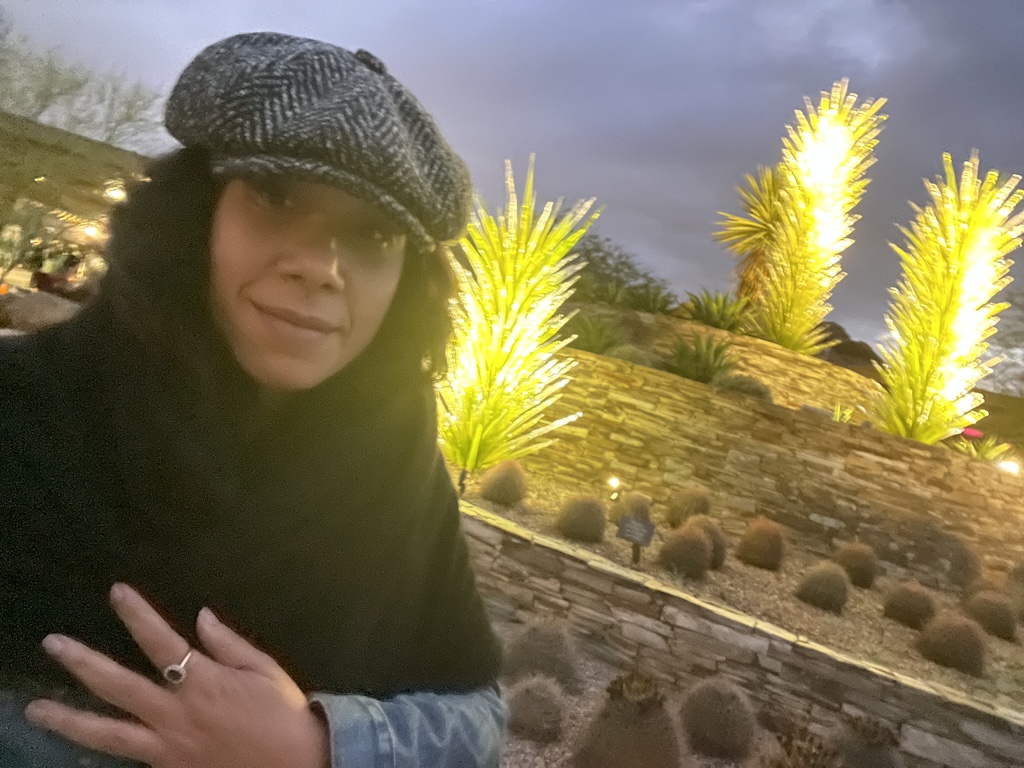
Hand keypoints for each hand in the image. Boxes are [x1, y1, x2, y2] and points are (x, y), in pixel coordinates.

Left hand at [24, 584, 329, 767]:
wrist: (295, 766)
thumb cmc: (284, 714)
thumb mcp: (265, 671)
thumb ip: (229, 644)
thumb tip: (201, 616)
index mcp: (204, 681)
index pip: (161, 641)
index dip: (136, 615)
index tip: (116, 592)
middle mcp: (177, 712)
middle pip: (118, 684)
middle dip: (82, 662)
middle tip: (53, 643)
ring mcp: (166, 745)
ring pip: (106, 732)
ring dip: (68, 719)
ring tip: (36, 710)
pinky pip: (125, 757)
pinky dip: (97, 750)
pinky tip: (76, 743)